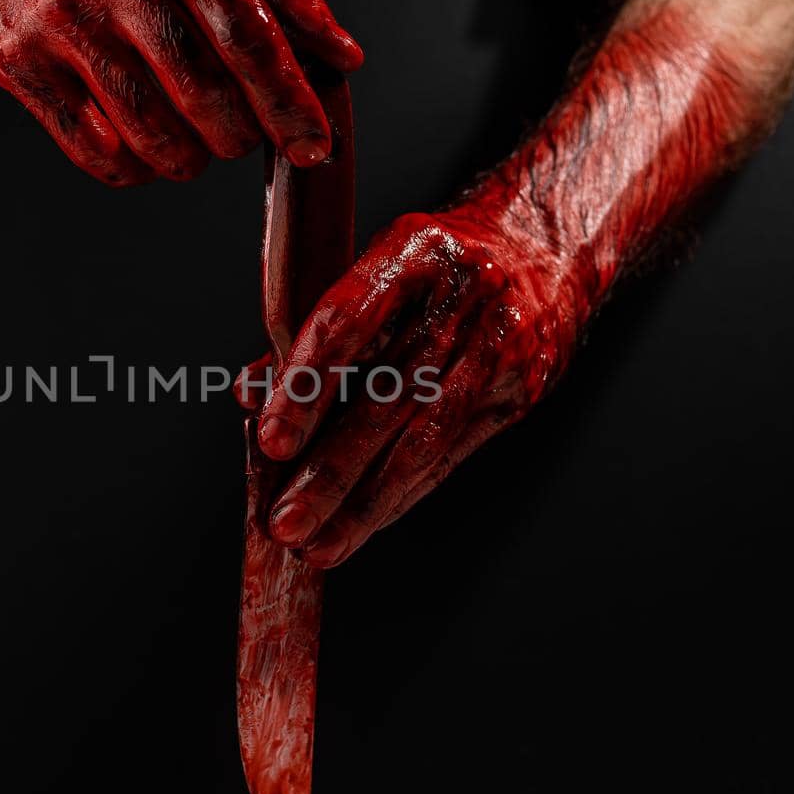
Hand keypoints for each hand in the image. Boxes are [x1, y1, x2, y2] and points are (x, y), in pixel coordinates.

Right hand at [0, 0, 362, 185]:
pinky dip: (133, 169)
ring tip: (189, 143)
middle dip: (237, 137)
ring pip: (152, 137)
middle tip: (237, 135)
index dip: (288, 99)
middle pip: (204, 95)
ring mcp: (59, 19)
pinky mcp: (18, 65)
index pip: (247, 31)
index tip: (315, 146)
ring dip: (187, 161)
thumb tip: (344, 57)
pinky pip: (97, 155)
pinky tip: (138, 146)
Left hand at [244, 199, 590, 568]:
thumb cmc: (440, 263)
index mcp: (414, 252)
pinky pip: (451, 454)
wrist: (544, 248)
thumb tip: (249, 391)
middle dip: (329, 469)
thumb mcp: (378, 269)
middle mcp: (462, 298)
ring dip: (365, 502)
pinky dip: (404, 494)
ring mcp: (497, 347)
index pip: (347, 324)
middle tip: (286, 520)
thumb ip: (313, 331)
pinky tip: (367, 523)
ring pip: (422, 440)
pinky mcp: (520, 391)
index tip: (271, 440)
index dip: (304, 386)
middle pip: (384, 397)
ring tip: (320, 545)